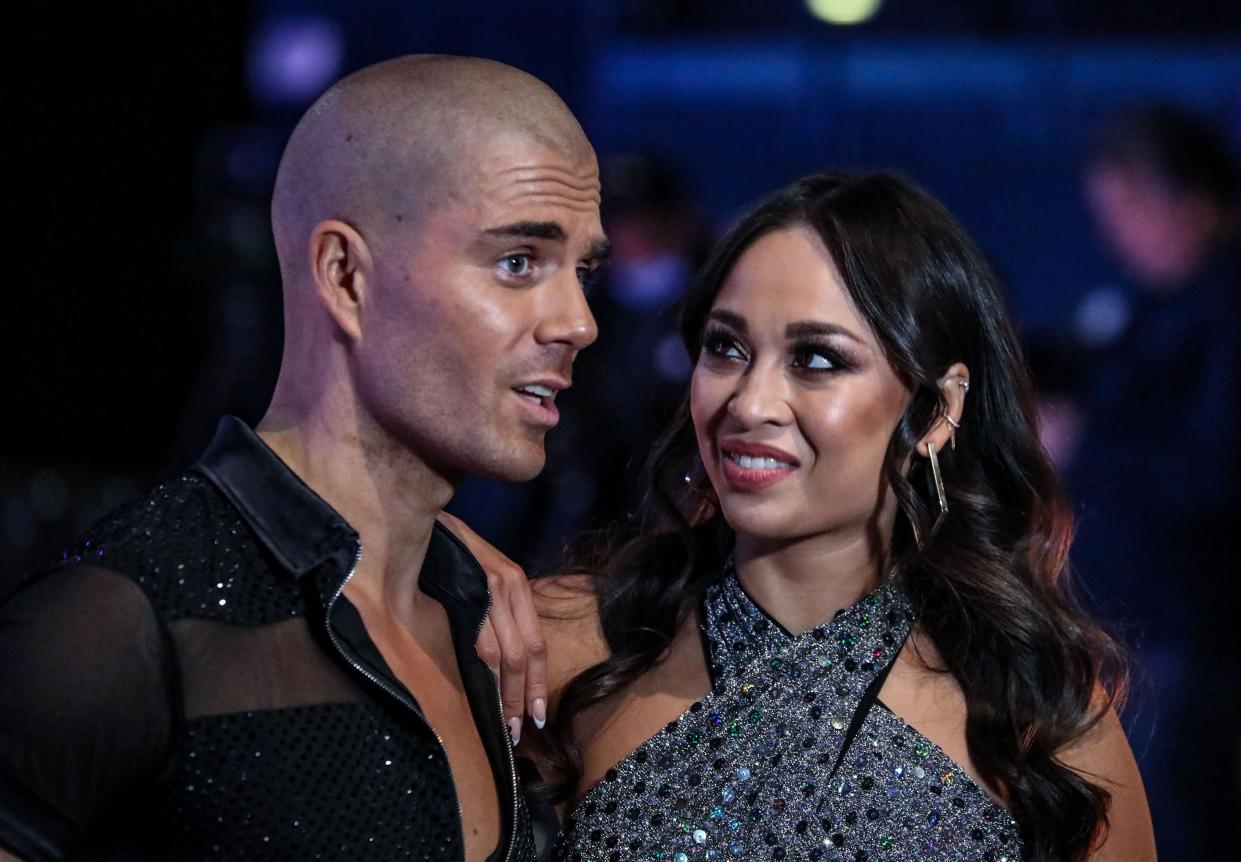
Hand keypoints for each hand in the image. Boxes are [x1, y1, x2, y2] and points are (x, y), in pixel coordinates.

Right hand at [436, 512, 546, 746]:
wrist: (423, 522)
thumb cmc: (448, 556)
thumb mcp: (480, 581)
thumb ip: (494, 615)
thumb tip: (502, 667)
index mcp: (518, 585)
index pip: (537, 644)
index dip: (537, 684)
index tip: (535, 717)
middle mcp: (510, 585)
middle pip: (525, 654)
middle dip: (522, 697)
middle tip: (517, 732)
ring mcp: (490, 586)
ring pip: (505, 654)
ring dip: (505, 695)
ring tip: (502, 725)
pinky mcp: (468, 589)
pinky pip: (481, 642)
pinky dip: (485, 675)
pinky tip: (483, 696)